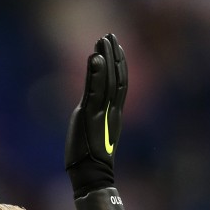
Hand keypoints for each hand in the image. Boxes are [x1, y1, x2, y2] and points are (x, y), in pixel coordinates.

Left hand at [64, 33, 127, 197]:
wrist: (91, 174)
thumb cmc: (89, 157)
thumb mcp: (93, 130)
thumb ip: (94, 115)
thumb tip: (89, 108)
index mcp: (114, 113)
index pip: (120, 83)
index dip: (119, 64)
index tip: (115, 47)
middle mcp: (112, 110)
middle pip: (117, 77)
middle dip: (114, 55)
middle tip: (109, 35)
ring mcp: (102, 112)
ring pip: (108, 80)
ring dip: (106, 58)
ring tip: (103, 40)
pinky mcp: (91, 115)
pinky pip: (95, 90)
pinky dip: (96, 73)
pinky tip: (94, 58)